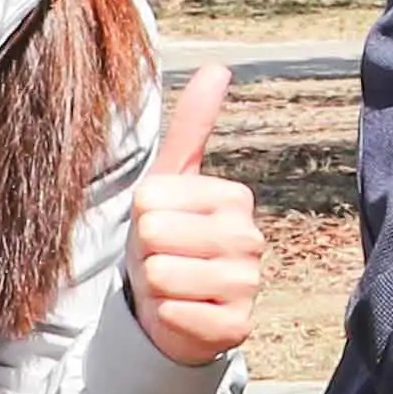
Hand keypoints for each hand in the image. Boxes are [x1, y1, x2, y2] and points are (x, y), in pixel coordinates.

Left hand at [124, 65, 264, 365]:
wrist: (173, 306)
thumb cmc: (169, 238)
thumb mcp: (171, 181)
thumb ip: (192, 125)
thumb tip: (218, 67)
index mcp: (234, 198)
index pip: (152, 199)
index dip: (142, 217)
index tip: (163, 227)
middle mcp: (250, 239)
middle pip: (155, 236)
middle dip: (146, 252)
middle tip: (165, 259)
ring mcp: (249, 285)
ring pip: (161, 277)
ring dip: (154, 287)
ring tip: (172, 285)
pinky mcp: (238, 326)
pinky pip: (175, 314)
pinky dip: (167, 317)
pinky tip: (183, 313)